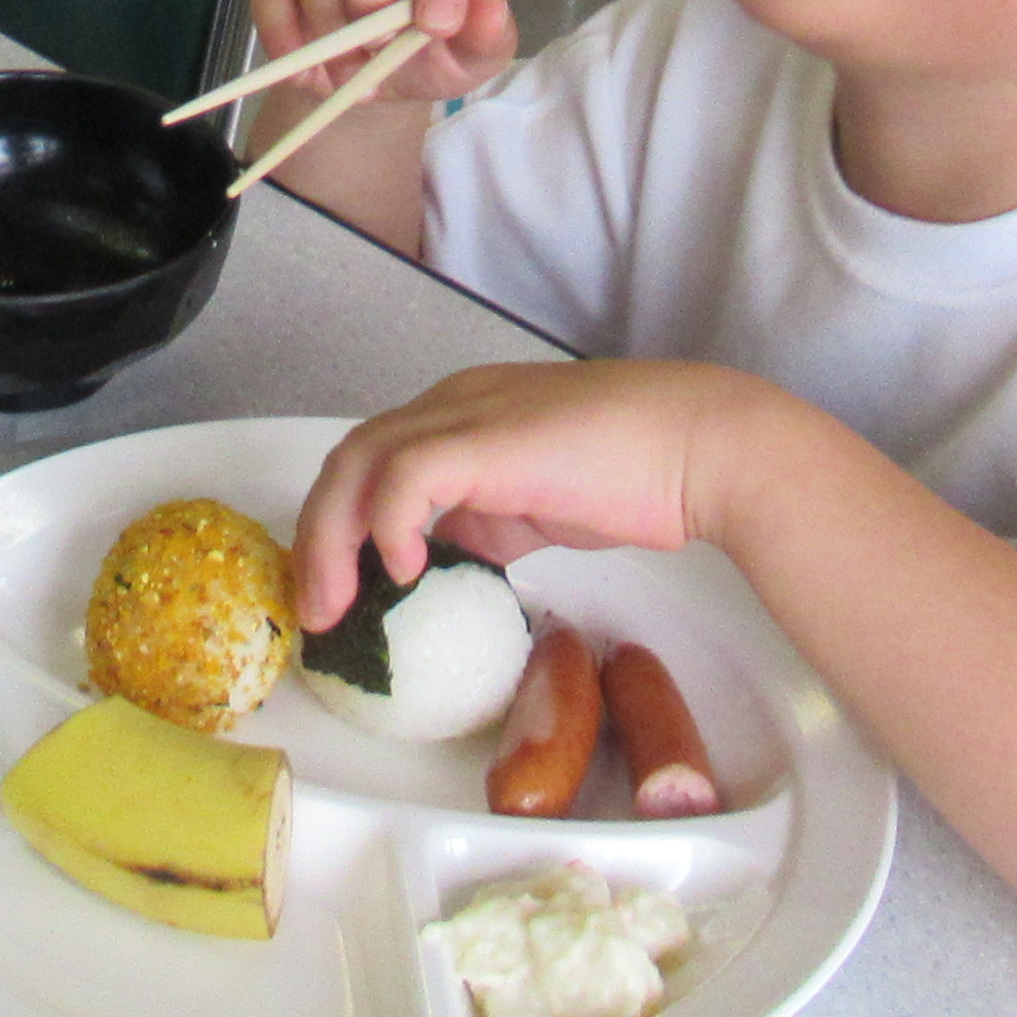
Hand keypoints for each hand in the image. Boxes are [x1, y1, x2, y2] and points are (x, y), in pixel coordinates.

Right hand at [239, 0, 513, 128]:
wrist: (376, 76)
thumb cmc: (432, 52)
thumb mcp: (470, 57)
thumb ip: (487, 35)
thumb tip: (490, 7)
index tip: (436, 27)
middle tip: (378, 46)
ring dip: (334, 36)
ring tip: (355, 77)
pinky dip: (288, 41)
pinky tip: (312, 74)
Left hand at [291, 361, 754, 627]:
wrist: (697, 447)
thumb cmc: (632, 475)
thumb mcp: (531, 505)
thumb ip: (481, 521)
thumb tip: (441, 566)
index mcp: (460, 415)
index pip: (369, 462)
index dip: (336, 525)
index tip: (334, 591)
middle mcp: (451, 404)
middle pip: (348, 461)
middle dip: (318, 538)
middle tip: (318, 612)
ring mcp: (468, 415)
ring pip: (361, 463)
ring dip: (334, 539)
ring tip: (338, 605)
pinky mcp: (489, 440)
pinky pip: (408, 473)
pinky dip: (388, 521)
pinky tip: (404, 570)